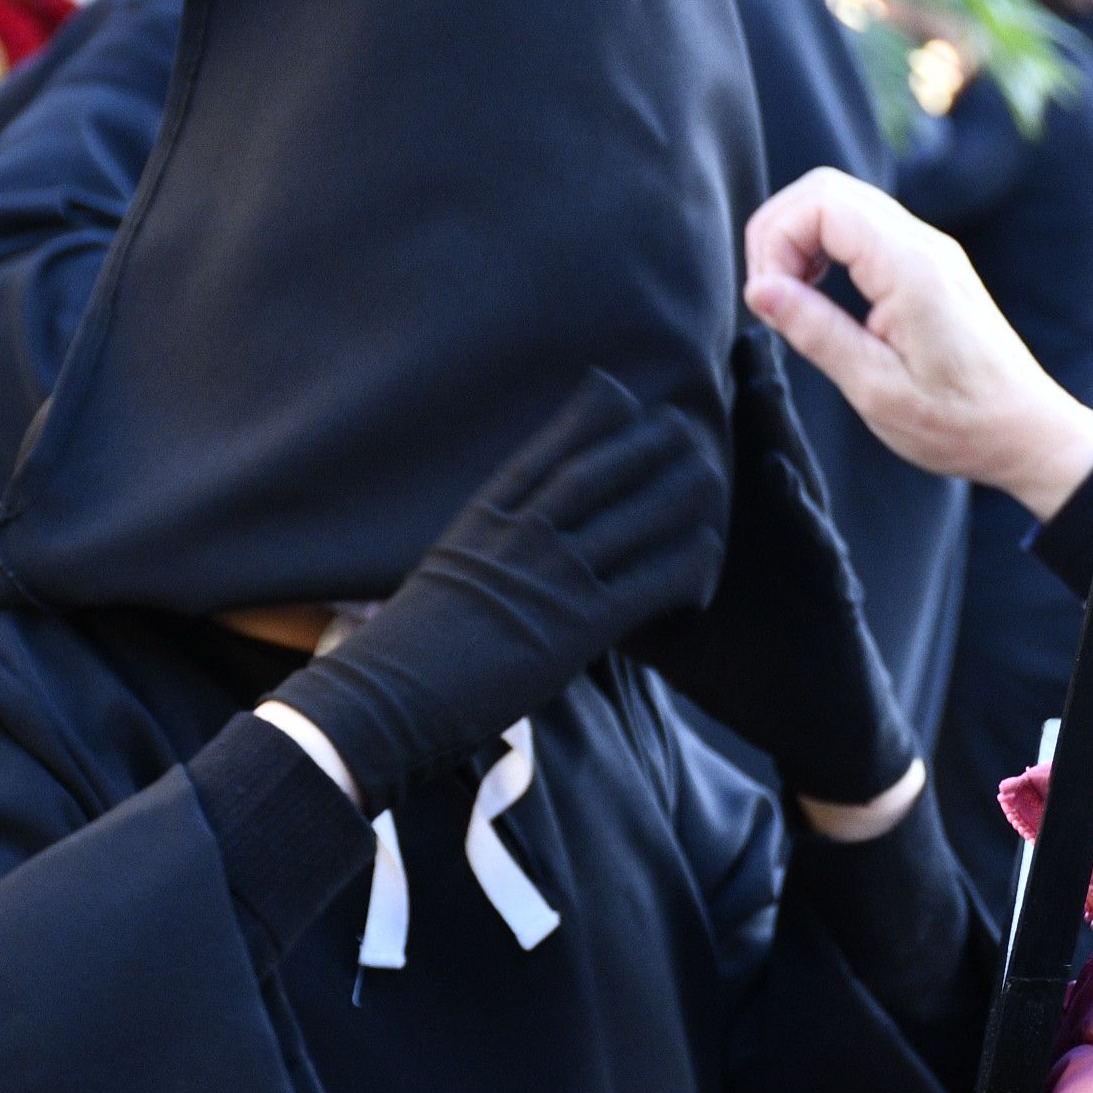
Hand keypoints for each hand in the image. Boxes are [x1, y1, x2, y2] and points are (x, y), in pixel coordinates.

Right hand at [269, 373, 723, 814]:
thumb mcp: (439, 579)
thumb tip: (492, 550)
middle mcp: (517, 538)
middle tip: (683, 423)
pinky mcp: (573, 628)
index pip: (541, 454)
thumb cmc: (400, 656)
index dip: (585, 417)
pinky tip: (709, 557)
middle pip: (595, 471)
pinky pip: (645, 585)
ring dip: (677, 491)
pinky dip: (683, 566)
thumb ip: (478, 555)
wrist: (380, 703)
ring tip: (712, 472)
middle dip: (643, 442)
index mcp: (480, 521)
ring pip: (629, 516)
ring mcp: (547, 579)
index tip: (618, 389)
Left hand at [628, 334, 921, 808]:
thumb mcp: (675, 629)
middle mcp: (772, 531)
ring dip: (775, 428)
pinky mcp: (831, 589)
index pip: (712, 462)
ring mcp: (805, 555)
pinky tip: (784, 479)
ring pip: (789, 479)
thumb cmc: (747, 669)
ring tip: (759, 374)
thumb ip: (629, 590)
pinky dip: (800, 511)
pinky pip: (815, 544)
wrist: (816, 726)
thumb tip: (561, 575)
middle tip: (732, 328)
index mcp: (736, 532)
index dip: (695, 415)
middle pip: (753, 451)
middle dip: (742, 394)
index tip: (671, 355)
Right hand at [742, 167, 1092, 521]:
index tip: (768, 299)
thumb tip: (759, 290)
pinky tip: (820, 294)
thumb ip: (816, 332)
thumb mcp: (877, 389)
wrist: (1026, 430)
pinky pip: (863, 227)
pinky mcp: (928, 263)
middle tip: (770, 296)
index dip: (777, 240)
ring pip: (842, 203)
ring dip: (800, 240)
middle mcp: (922, 243)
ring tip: (791, 299)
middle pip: (826, 189)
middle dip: (779, 233)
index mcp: (910, 268)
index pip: (823, 202)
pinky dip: (826, 247)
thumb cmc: (958, 422)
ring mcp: (929, 248)